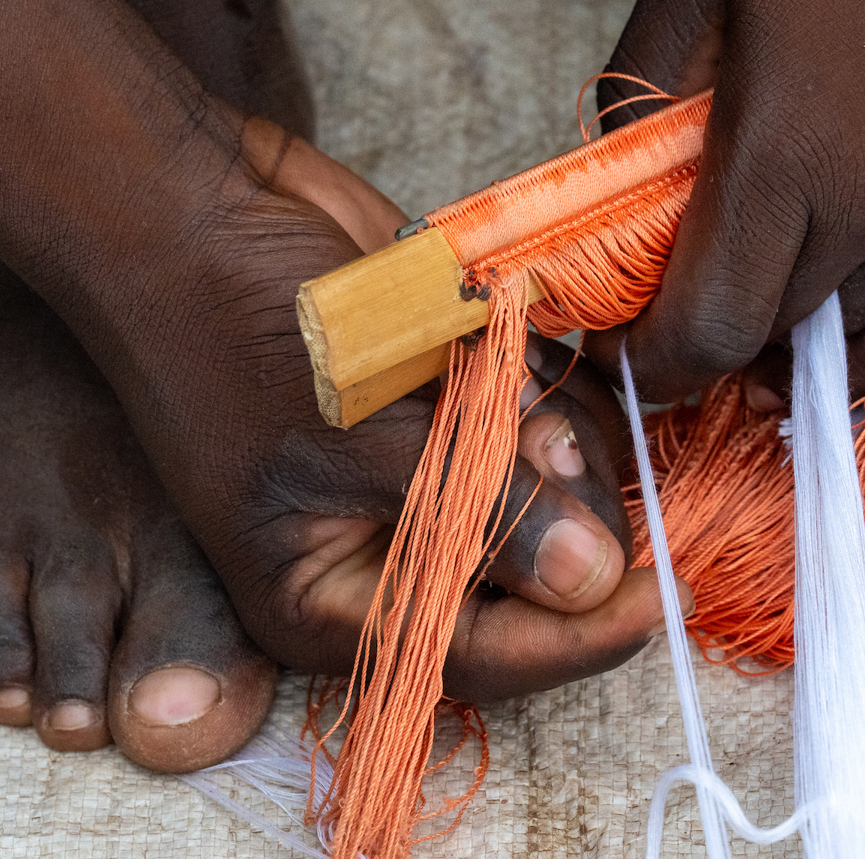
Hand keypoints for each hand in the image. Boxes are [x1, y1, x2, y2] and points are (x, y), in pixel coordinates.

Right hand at [92, 114, 669, 700]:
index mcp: (331, 598)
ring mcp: (431, 470)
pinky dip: (549, 383)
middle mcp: (389, 549)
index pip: (478, 656)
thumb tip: (591, 583)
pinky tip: (496, 336)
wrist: (201, 207)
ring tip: (497, 372)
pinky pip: (547, 421)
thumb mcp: (353, 439)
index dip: (577, 637)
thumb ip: (475, 513)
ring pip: (557, 496)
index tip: (663, 594)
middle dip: (562, 512)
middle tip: (543, 438)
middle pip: (535, 582)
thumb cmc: (235, 333)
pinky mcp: (459, 400)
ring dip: (556, 438)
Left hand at [591, 0, 864, 400]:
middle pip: (771, 341)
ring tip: (771, 286)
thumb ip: (639, 77)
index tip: (628, 353)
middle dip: (714, 335)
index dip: (651, 365)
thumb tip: (615, 185)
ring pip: (853, 346)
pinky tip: (845, 312)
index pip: (705, 329)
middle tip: (691, 290)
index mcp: (786, 145)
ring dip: (796, 334)